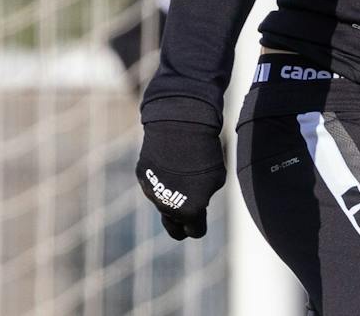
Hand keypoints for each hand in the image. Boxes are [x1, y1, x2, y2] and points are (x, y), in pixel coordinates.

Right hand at [136, 120, 226, 239]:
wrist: (181, 127)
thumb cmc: (205, 153)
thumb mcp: (216, 178)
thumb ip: (204, 198)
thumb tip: (194, 203)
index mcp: (190, 212)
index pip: (194, 231)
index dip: (198, 227)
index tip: (199, 222)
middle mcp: (167, 207)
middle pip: (173, 227)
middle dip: (181, 225)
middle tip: (188, 218)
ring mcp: (152, 192)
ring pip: (163, 203)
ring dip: (172, 195)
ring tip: (184, 173)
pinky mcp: (143, 177)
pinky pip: (154, 183)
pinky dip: (161, 178)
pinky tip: (169, 162)